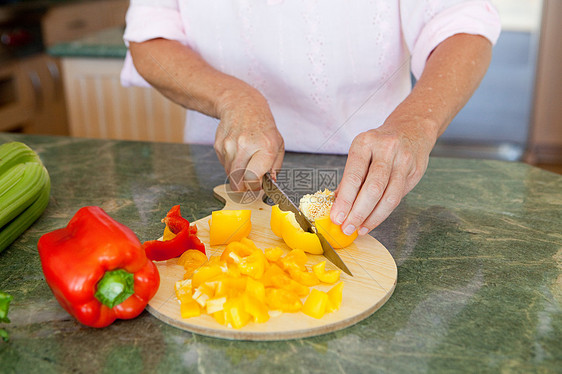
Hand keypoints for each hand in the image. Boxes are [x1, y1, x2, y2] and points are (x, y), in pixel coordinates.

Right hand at [214, 91, 284, 190]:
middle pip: (237, 181)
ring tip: (245, 161)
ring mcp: (230, 145)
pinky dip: (230, 164)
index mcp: (265, 147)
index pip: (253, 179)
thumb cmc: (263, 127)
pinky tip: (237, 152)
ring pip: (230, 174)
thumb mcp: (278, 145)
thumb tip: (269, 184)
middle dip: (243, 186)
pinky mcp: (219, 145)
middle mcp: (246, 146)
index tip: (257, 184)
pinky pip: (224, 165)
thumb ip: (274, 167)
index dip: (254, 187)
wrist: (242, 106)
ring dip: (237, 174)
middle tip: (249, 181)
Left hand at [330, 118, 436, 235]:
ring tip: (360, 229)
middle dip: (358, 213)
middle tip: (348, 227)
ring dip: (373, 218)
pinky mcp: (415, 171)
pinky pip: (398, 197)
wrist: (411, 128)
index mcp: (365, 142)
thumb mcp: (360, 152)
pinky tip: (373, 220)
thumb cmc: (379, 144)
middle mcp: (386, 149)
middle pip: (373, 188)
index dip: (345, 200)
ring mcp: (403, 160)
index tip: (336, 217)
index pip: (354, 176)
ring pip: (389, 197)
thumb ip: (349, 178)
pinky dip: (384, 212)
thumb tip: (336, 205)